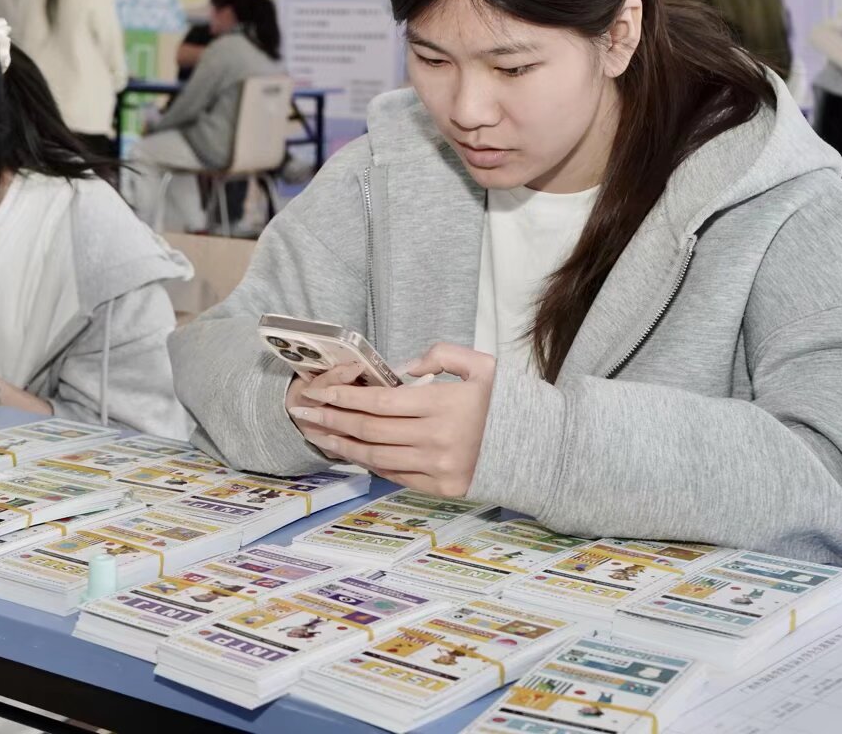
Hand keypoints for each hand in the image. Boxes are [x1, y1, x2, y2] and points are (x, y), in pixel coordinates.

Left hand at [287, 343, 495, 496]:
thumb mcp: (481, 365)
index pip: (380, 403)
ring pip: (376, 457)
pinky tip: (351, 452)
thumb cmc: (506, 401)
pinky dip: (369, 463)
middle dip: (331, 420)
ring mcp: (438, 467)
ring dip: (341, 445)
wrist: (538, 448)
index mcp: (443, 405)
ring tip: (317, 434)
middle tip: (304, 412)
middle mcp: (436, 439)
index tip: (319, 392)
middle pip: (370, 430)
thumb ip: (440, 355)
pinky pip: (395, 475)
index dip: (345, 397)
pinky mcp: (441, 488)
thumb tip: (401, 369)